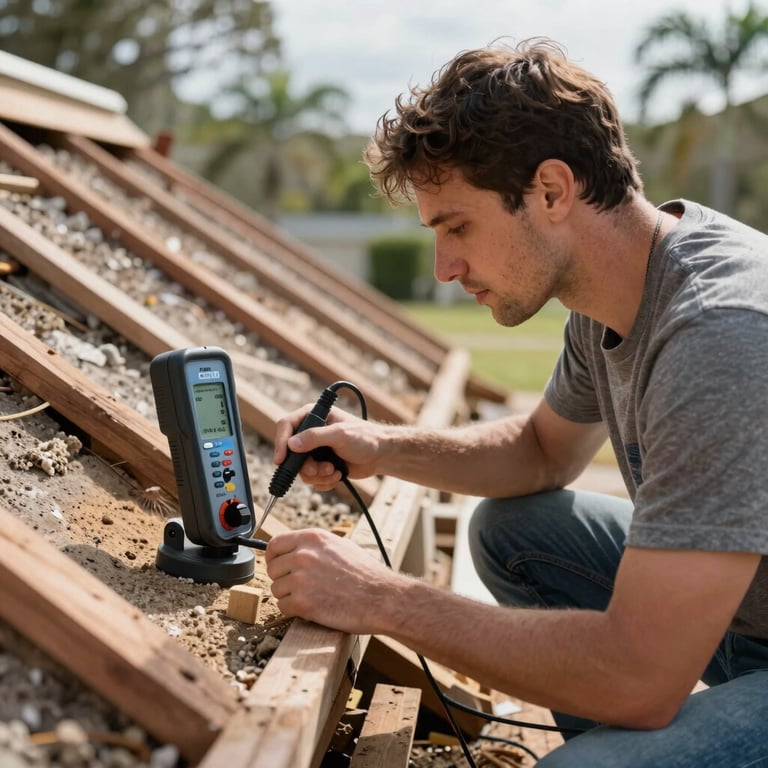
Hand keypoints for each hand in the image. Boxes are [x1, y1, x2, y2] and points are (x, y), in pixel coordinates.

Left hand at [265, 528, 401, 633]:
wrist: (382, 598)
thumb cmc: (366, 574)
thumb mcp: (341, 545)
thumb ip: (315, 546)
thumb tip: (295, 549)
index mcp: (313, 538)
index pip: (274, 544)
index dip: (273, 557)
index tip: (277, 566)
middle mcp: (304, 554)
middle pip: (272, 569)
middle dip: (283, 579)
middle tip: (301, 587)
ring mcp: (301, 578)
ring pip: (276, 589)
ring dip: (289, 596)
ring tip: (312, 598)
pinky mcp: (302, 602)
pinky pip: (282, 607)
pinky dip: (294, 611)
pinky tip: (312, 609)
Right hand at [273, 405, 384, 490]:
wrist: (380, 455)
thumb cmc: (365, 438)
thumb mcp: (340, 435)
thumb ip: (315, 437)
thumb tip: (291, 444)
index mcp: (313, 416)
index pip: (286, 426)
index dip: (280, 442)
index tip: (281, 460)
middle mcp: (310, 433)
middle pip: (291, 453)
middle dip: (307, 466)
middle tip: (322, 469)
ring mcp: (315, 451)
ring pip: (301, 470)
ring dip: (318, 475)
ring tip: (335, 471)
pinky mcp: (320, 465)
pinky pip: (311, 479)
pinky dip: (323, 482)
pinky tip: (338, 475)